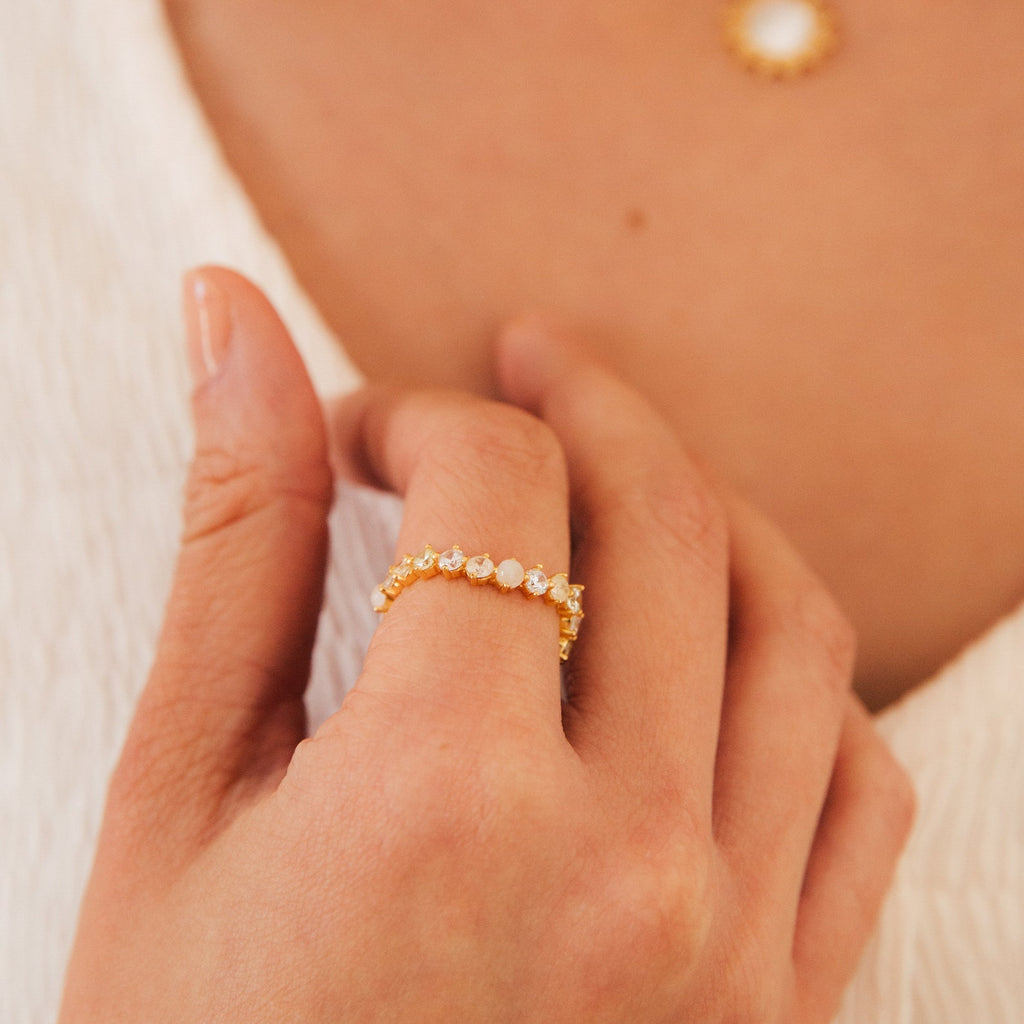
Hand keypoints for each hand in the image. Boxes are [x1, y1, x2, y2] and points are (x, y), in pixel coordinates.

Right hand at [59, 267, 912, 1022]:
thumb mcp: (180, 791)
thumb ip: (235, 539)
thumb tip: (231, 321)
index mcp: (450, 801)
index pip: (497, 490)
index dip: (420, 418)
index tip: (363, 437)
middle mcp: (629, 866)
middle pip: (663, 519)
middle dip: (584, 407)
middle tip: (522, 364)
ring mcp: (738, 948)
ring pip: (788, 625)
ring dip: (703, 510)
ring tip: (622, 472)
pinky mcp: (787, 1012)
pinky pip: (853, 777)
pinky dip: (793, 669)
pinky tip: (713, 641)